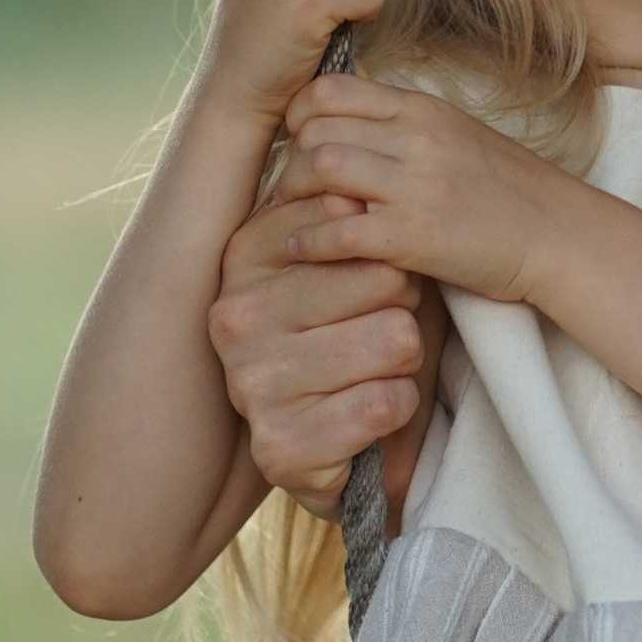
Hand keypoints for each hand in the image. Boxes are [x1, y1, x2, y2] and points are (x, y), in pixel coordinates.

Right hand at [211, 183, 440, 514]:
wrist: (338, 441)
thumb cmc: (355, 333)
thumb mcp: (350, 260)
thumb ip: (350, 218)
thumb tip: (352, 194)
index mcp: (245, 257)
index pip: (353, 217)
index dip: (390, 252)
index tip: (373, 281)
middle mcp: (235, 317)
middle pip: (387, 278)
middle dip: (405, 309)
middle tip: (379, 334)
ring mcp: (250, 384)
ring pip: (395, 339)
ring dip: (405, 361)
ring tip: (374, 372)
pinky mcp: (279, 448)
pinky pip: (386, 402)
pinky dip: (400, 406)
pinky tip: (371, 413)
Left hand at [279, 78, 568, 306]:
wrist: (561, 235)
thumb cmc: (509, 192)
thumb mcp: (457, 137)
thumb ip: (405, 127)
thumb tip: (347, 125)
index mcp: (424, 110)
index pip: (331, 88)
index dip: (299, 115)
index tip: (299, 144)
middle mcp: (418, 138)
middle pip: (317, 125)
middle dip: (291, 157)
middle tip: (291, 186)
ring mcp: (417, 185)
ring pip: (322, 166)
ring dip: (295, 194)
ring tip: (293, 215)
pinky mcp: (416, 236)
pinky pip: (339, 230)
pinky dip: (309, 241)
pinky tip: (303, 249)